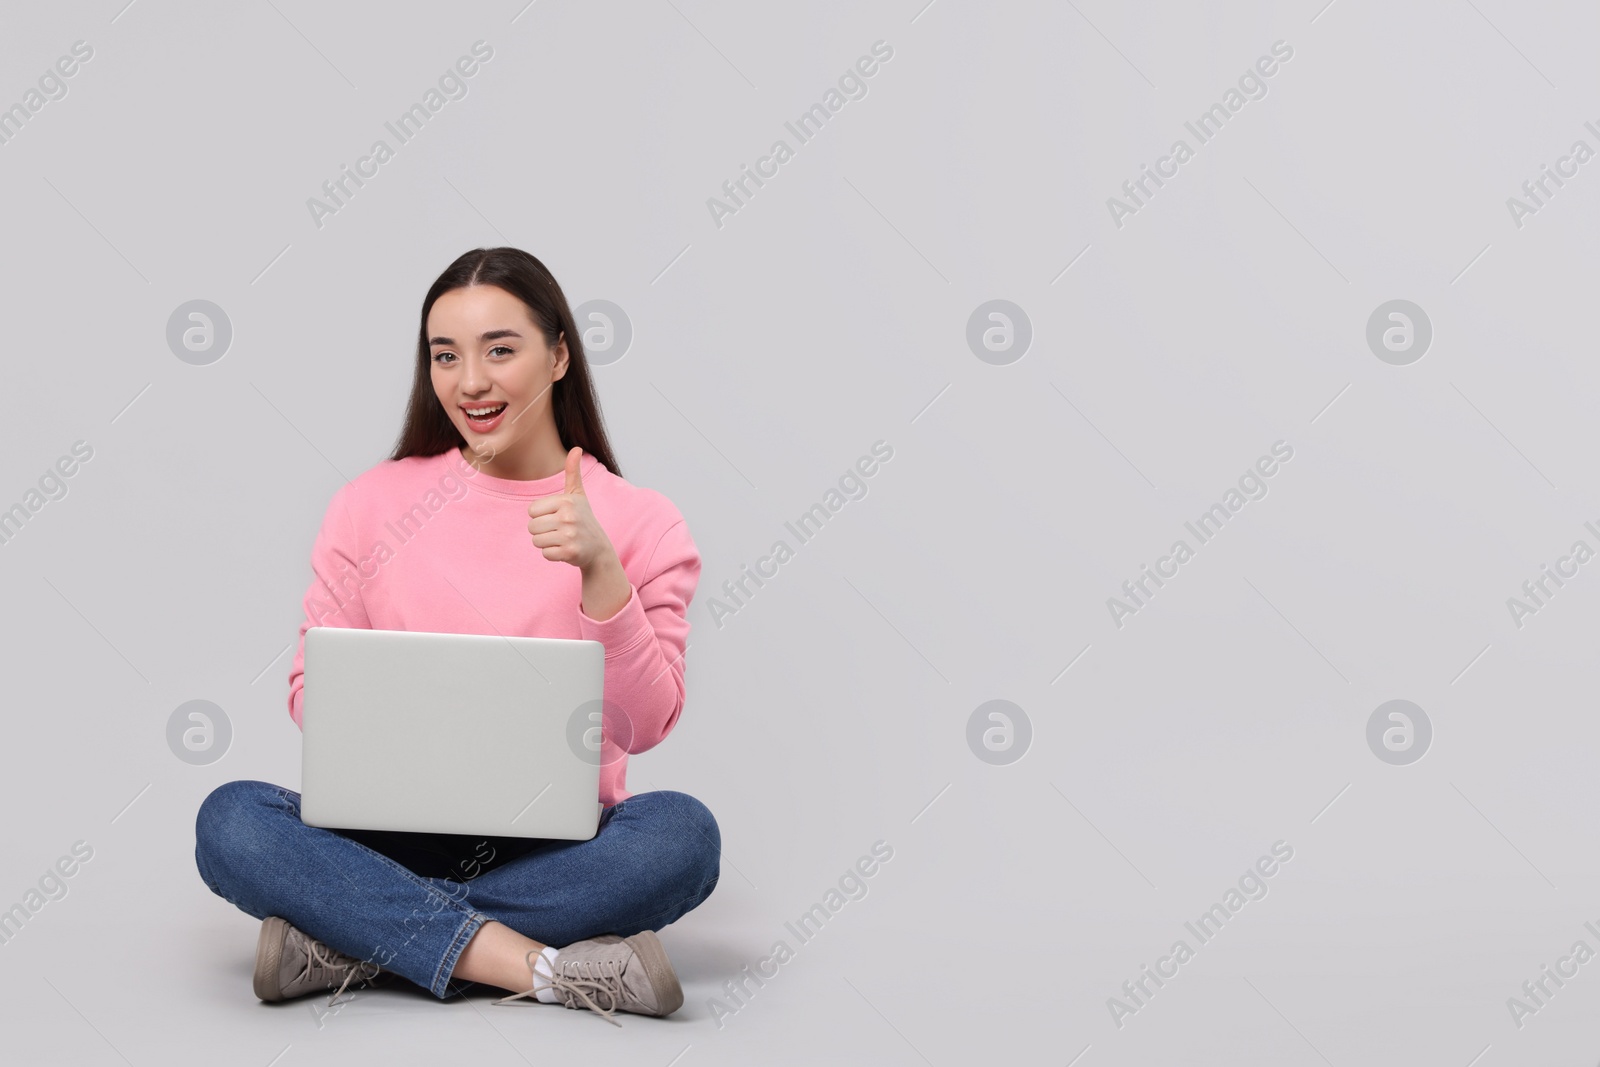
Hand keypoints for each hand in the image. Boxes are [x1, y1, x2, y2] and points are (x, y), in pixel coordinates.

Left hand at [527, 447, 617, 573]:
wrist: (599, 548)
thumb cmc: (584, 519)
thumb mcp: (578, 495)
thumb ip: (573, 472)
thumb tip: (576, 448)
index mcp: (566, 501)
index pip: (531, 510)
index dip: (541, 515)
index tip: (556, 517)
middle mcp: (569, 517)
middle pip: (532, 527)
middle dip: (542, 531)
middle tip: (559, 530)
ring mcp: (570, 536)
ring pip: (536, 541)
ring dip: (546, 543)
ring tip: (561, 539)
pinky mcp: (570, 553)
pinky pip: (545, 554)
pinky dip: (553, 554)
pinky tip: (565, 549)